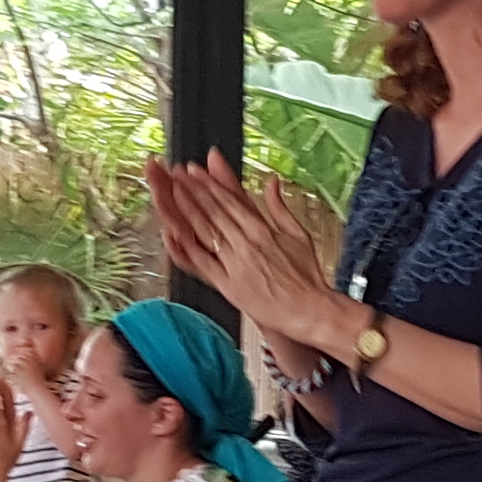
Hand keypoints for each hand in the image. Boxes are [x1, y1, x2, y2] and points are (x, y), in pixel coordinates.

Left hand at [145, 155, 348, 348]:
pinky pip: (204, 263)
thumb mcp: (298, 234)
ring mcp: (235, 263)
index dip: (209, 184)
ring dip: (188, 210)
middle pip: (214, 211)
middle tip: (176, 175)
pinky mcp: (228, 285)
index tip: (194, 171)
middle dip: (193, 190)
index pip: (230, 200)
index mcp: (262, 229)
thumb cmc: (306, 277)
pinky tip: (175, 234)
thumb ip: (279, 206)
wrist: (309, 309)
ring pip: (206, 231)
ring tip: (172, 192)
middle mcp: (246, 243)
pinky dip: (188, 248)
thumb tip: (272, 181)